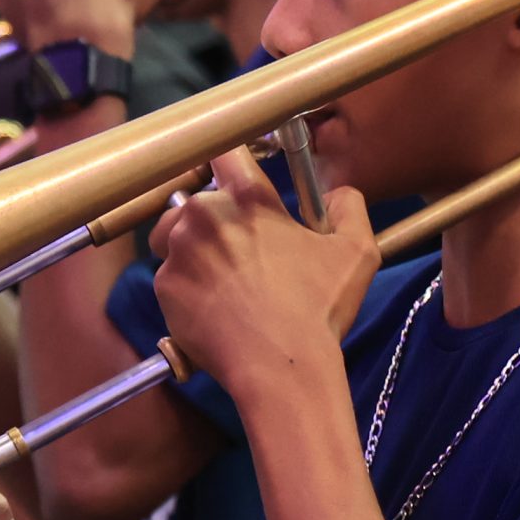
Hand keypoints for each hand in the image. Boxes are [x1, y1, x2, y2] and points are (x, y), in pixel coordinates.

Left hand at [149, 147, 376, 409]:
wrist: (280, 368)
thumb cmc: (318, 308)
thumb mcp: (357, 251)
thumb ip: (349, 206)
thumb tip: (337, 192)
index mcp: (247, 197)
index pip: (225, 151)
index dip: (229, 163)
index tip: (233, 176)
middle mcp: (203, 214)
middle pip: (197, 199)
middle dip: (215, 218)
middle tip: (241, 250)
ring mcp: (177, 251)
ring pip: (175, 234)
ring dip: (193, 247)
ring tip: (222, 278)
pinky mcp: (163, 286)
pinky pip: (170, 275)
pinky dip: (187, 286)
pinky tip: (213, 308)